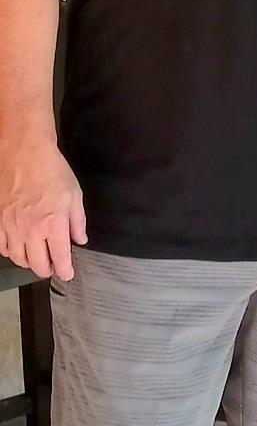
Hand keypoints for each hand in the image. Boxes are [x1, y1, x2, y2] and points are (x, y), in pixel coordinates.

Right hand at [0, 136, 85, 280]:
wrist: (24, 152)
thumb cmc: (51, 170)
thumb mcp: (74, 195)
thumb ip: (77, 222)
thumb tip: (79, 239)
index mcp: (53, 225)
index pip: (60, 259)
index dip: (65, 271)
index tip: (67, 273)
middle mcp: (31, 230)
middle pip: (38, 265)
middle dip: (48, 269)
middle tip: (53, 266)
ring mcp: (11, 226)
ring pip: (18, 259)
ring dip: (29, 262)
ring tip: (37, 258)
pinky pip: (2, 246)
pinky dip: (11, 251)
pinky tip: (19, 247)